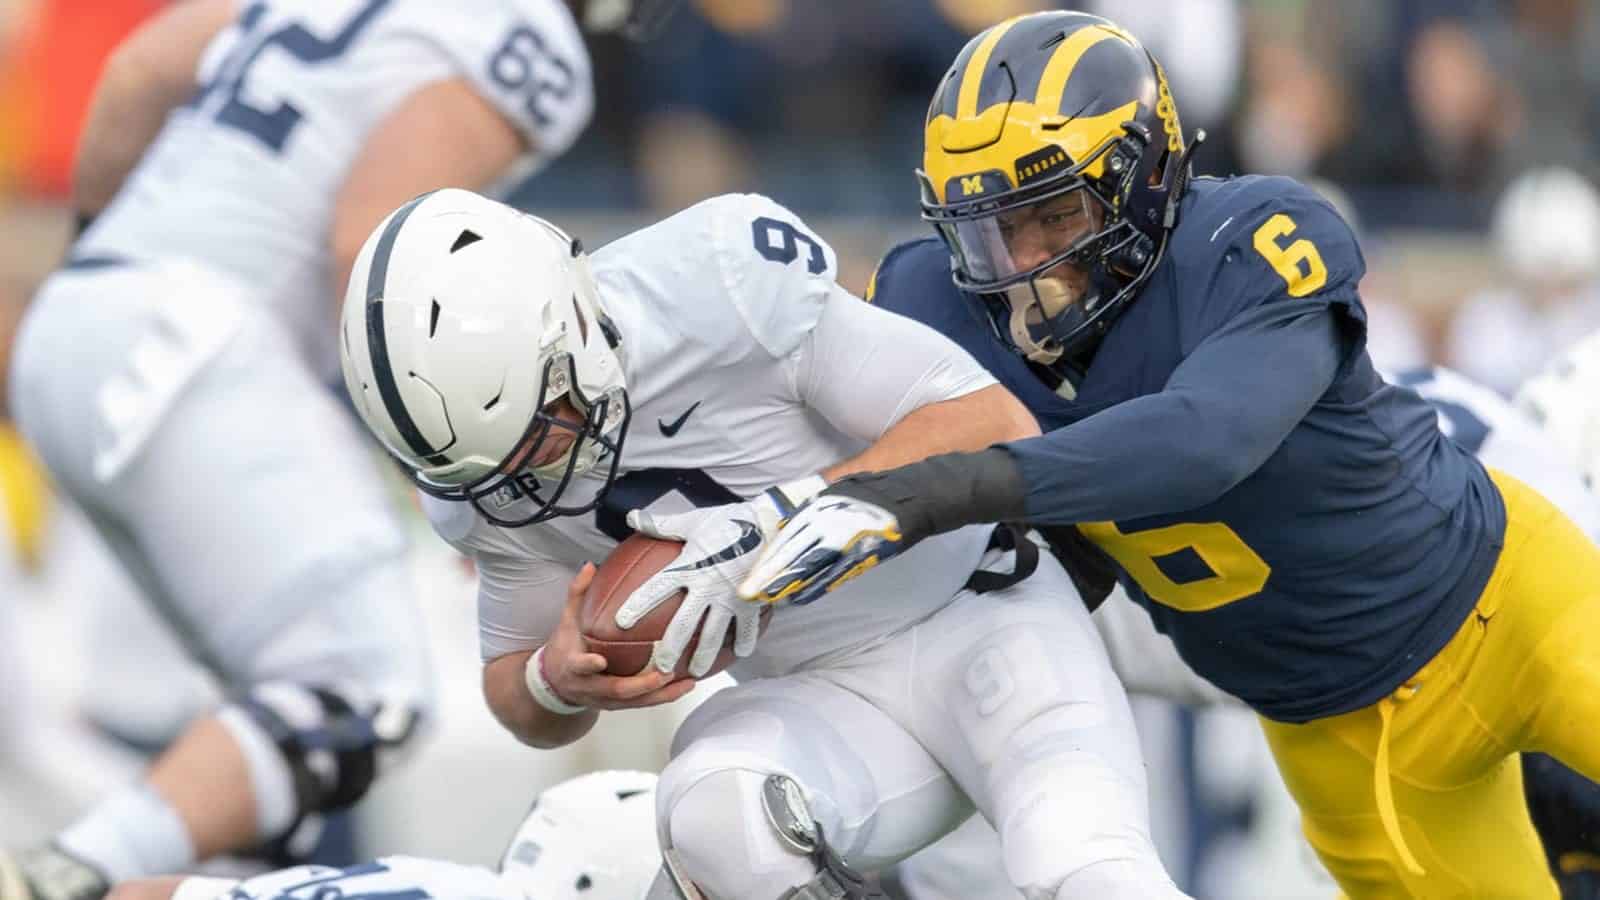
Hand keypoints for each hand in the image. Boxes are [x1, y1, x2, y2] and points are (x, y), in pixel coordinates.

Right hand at [541, 564, 697, 709]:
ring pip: (636, 702)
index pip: (579, 666)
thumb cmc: (565, 647)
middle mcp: (590, 687)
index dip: (589, 665)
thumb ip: (578, 594)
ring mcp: (606, 700)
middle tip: (664, 673)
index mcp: (573, 665)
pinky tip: (686, 685)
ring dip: (662, 694)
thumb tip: (590, 566)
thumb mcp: (566, 621)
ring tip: (687, 683)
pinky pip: (644, 703)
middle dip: (641, 685)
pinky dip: (665, 696)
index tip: (600, 660)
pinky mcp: (620, 705)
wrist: (556, 685)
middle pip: (616, 691)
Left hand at [616, 497, 784, 676]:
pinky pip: (746, 628)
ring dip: (703, 656)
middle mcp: (706, 587)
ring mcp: (730, 598)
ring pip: (713, 635)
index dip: (637, 606)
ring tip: (696, 672)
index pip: (656, 589)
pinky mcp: (751, 602)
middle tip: (660, 667)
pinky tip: (740, 654)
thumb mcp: (693, 521)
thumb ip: (662, 524)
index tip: (620, 623)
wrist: (769, 524)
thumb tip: (633, 517)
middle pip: (683, 624)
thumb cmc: (729, 520)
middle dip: (669, 649)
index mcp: (688, 566)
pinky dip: (744, 642)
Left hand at [738, 493, 907, 606]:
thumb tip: (785, 527)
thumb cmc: (868, 495)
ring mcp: (844, 538)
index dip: (767, 558)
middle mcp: (826, 522)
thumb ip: (810, 512)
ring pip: (808, 565)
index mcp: (818, 507)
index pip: (785, 537)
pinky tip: (799, 597)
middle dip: (768, 575)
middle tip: (748, 593)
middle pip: (791, 553)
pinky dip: (815, 586)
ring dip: (786, 584)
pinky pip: (833, 574)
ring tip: (766, 598)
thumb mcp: (833, 495)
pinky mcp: (861, 553)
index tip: (751, 574)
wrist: (907, 496)